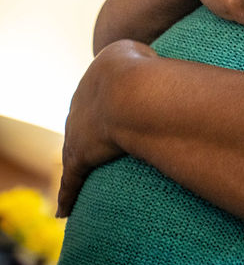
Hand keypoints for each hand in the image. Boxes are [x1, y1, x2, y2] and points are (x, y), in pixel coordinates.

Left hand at [57, 40, 153, 216]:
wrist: (130, 89)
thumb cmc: (143, 70)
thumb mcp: (142, 53)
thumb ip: (144, 62)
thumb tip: (158, 68)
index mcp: (96, 83)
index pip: (98, 97)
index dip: (107, 105)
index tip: (116, 112)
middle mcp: (80, 109)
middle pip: (82, 124)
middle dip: (89, 133)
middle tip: (99, 143)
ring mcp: (77, 134)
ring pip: (73, 153)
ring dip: (76, 165)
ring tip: (81, 179)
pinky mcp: (79, 158)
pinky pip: (70, 180)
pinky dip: (67, 195)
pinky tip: (63, 211)